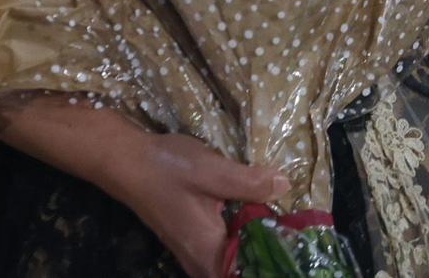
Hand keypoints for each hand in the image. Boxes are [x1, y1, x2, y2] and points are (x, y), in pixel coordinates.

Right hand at [102, 133, 288, 277]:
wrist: (127, 161)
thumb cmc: (167, 169)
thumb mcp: (212, 171)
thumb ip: (250, 182)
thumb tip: (285, 184)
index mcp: (210, 255)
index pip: (250, 276)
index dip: (277, 265)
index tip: (301, 249)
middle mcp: (203, 264)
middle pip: (246, 272)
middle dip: (272, 257)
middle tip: (301, 234)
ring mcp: (197, 255)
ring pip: (237, 264)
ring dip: (260, 248)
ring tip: (287, 227)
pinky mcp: (194, 242)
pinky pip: (228, 252)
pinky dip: (245, 239)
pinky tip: (261, 217)